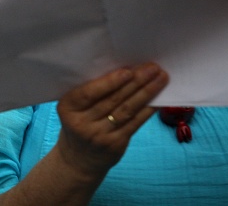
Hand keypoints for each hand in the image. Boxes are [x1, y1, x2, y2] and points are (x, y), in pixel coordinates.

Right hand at [55, 62, 168, 178]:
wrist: (79, 158)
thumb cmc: (79, 121)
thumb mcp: (74, 107)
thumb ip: (91, 92)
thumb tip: (124, 69)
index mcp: (68, 107)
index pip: (89, 93)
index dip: (110, 82)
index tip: (128, 71)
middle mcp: (82, 123)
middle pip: (113, 100)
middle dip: (135, 82)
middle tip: (152, 68)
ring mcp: (100, 135)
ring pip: (126, 110)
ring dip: (146, 93)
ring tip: (160, 78)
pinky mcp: (115, 145)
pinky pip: (134, 124)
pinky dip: (147, 110)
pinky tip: (158, 99)